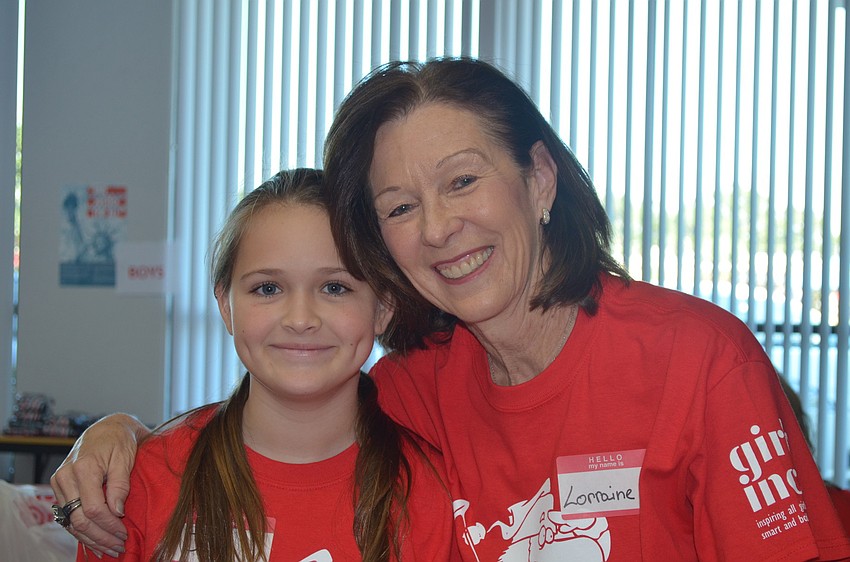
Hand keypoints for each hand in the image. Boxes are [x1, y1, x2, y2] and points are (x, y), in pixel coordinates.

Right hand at [50, 413, 149, 557]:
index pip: (93, 508)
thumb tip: (117, 512)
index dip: (109, 525)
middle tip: (119, 546)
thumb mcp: (126, 458)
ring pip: (71, 521)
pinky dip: (81, 531)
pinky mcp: (60, 487)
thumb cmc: (119, 441)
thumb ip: (120, 485)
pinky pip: (68, 515)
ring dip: (90, 539)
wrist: (106, 428)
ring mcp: (60, 482)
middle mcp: (66, 476)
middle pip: (79, 519)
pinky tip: (95, 542)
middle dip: (100, 537)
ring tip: (109, 549)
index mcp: (83, 467)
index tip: (124, 533)